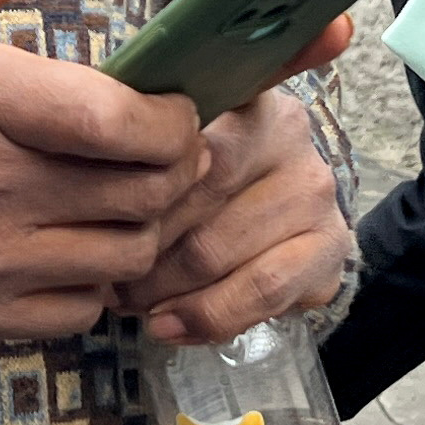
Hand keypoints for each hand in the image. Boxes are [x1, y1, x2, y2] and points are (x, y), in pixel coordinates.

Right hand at [0, 0, 211, 343]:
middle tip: (162, 149)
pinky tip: (75, 240)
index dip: (171, 120)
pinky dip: (95, 276)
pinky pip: (80, 309)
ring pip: (123, 256)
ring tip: (125, 192)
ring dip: (142, 224)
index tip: (171, 108)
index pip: (118, 123)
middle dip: (172, 168)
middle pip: (139, 193)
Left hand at [120, 78, 355, 346]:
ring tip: (131, 302)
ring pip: (219, 255)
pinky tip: (170, 326)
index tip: (101, 225)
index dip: (137, 199)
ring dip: (163, 290)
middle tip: (106, 274)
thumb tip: (93, 179)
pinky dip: (207, 318)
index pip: (183, 150)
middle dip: (140, 251)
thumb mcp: (173, 144)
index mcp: (242, 98)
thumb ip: (141, 144)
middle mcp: (292, 139)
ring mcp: (318, 195)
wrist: (280, 202)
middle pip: (195, 205)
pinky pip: (261, 295)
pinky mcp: (331, 250)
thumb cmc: (203, 172)